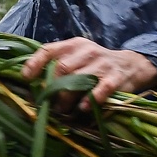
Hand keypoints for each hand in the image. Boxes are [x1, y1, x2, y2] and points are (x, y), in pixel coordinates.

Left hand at [19, 38, 156, 109]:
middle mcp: (86, 51)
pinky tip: (83, 108)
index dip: (34, 63)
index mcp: (73, 45)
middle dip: (53, 89)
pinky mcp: (116, 77)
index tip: (26, 78)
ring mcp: (102, 63)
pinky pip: (101, 89)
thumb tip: (32, 86)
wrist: (130, 65)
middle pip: (62, 68)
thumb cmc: (95, 65)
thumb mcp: (77, 58)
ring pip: (79, 79)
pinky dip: (90, 99)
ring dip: (68, 98)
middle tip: (50, 105)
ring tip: (64, 111)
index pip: (48, 50)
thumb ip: (57, 66)